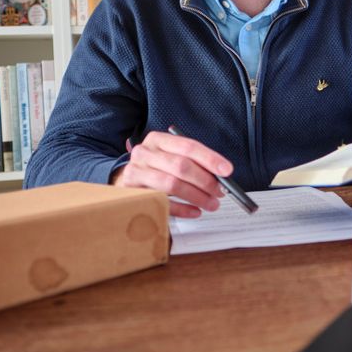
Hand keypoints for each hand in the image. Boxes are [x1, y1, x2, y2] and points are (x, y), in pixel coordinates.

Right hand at [110, 130, 232, 217]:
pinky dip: (183, 209)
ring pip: (172, 184)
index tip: (227, 171)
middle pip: (181, 166)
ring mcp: (136, 173)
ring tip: (211, 204)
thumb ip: (194, 162)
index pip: (188, 146)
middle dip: (205, 180)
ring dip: (197, 196)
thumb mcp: (171, 157)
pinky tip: (196, 211)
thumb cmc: (156, 168)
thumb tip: (221, 175)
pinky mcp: (133, 194)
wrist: (125, 180)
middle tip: (220, 191)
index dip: (210, 159)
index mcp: (157, 140)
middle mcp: (144, 153)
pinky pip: (163, 203)